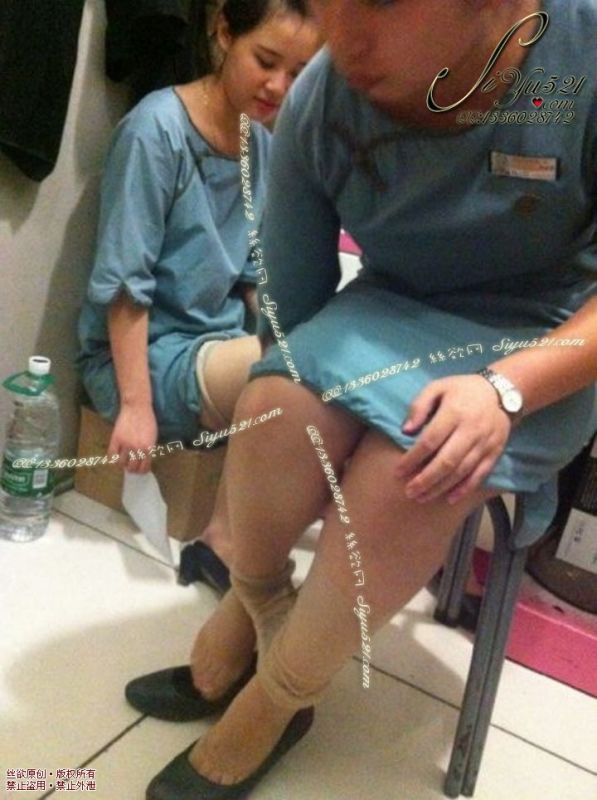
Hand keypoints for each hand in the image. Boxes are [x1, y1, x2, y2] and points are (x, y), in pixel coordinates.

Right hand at [107, 404, 157, 473]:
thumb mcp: (153, 436)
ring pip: (121, 463)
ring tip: (123, 462)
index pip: (145, 467)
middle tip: (131, 467)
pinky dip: (113, 458)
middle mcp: (137, 449)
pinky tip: (115, 456)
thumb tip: (144, 460)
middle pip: (133, 467)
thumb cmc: (148, 420)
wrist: (137, 407)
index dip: (142, 471)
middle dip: (132, 469)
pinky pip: (111, 454)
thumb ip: (149, 449)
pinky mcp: (116, 439)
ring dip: (123, 465)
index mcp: (149, 448)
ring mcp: (126, 444)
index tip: (140, 470)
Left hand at [395, 375, 512, 503]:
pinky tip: (449, 498)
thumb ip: (419, 406)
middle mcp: (470, 431)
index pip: (430, 441)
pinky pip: (480, 475)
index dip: (413, 459)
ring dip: (441, 487)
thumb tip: (405, 430)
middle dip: (425, 479)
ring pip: (461, 471)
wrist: (502, 392)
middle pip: (446, 461)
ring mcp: (484, 444)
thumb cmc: (462, 390)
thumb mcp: (438, 387)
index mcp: (454, 412)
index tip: (398, 472)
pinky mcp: (494, 453)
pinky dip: (465, 488)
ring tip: (422, 497)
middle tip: (408, 491)